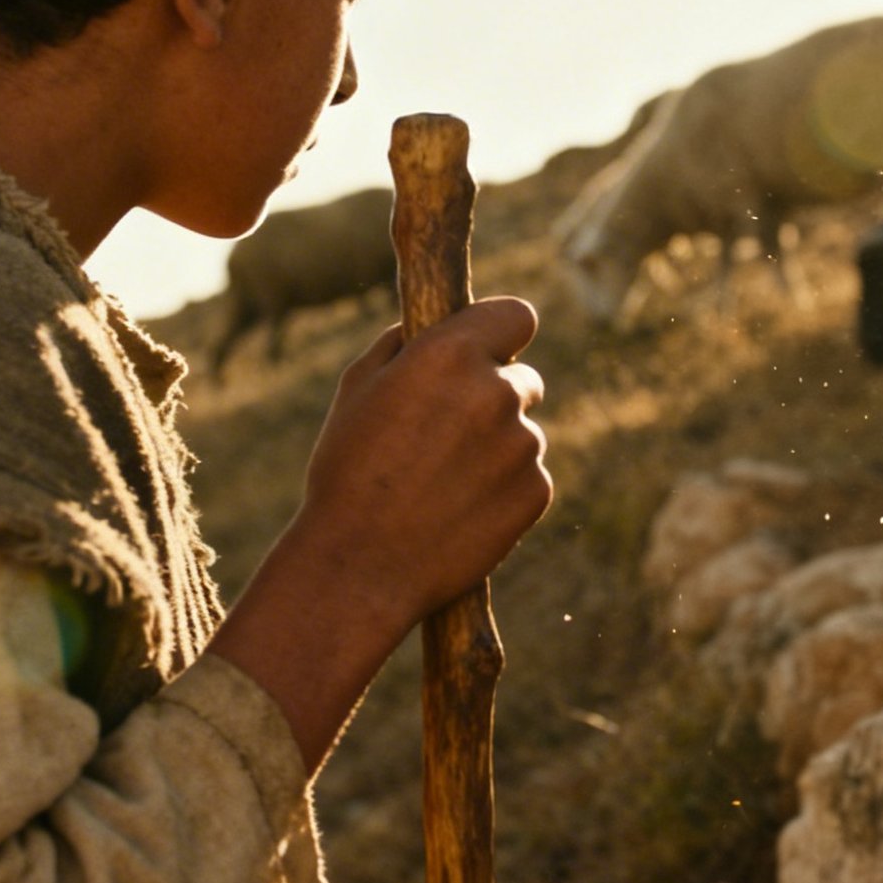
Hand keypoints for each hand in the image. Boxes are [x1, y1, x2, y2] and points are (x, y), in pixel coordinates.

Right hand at [292, 296, 550, 627]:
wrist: (360, 567)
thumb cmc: (347, 473)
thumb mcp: (356, 390)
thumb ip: (401, 344)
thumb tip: (431, 327)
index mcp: (450, 354)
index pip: (516, 315)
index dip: (503, 333)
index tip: (493, 350)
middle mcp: (497, 392)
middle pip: (524, 380)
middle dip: (496, 398)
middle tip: (450, 436)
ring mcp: (523, 445)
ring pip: (523, 434)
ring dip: (497, 450)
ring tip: (441, 486)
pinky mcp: (536, 493)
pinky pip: (528, 479)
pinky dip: (504, 492)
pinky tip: (459, 513)